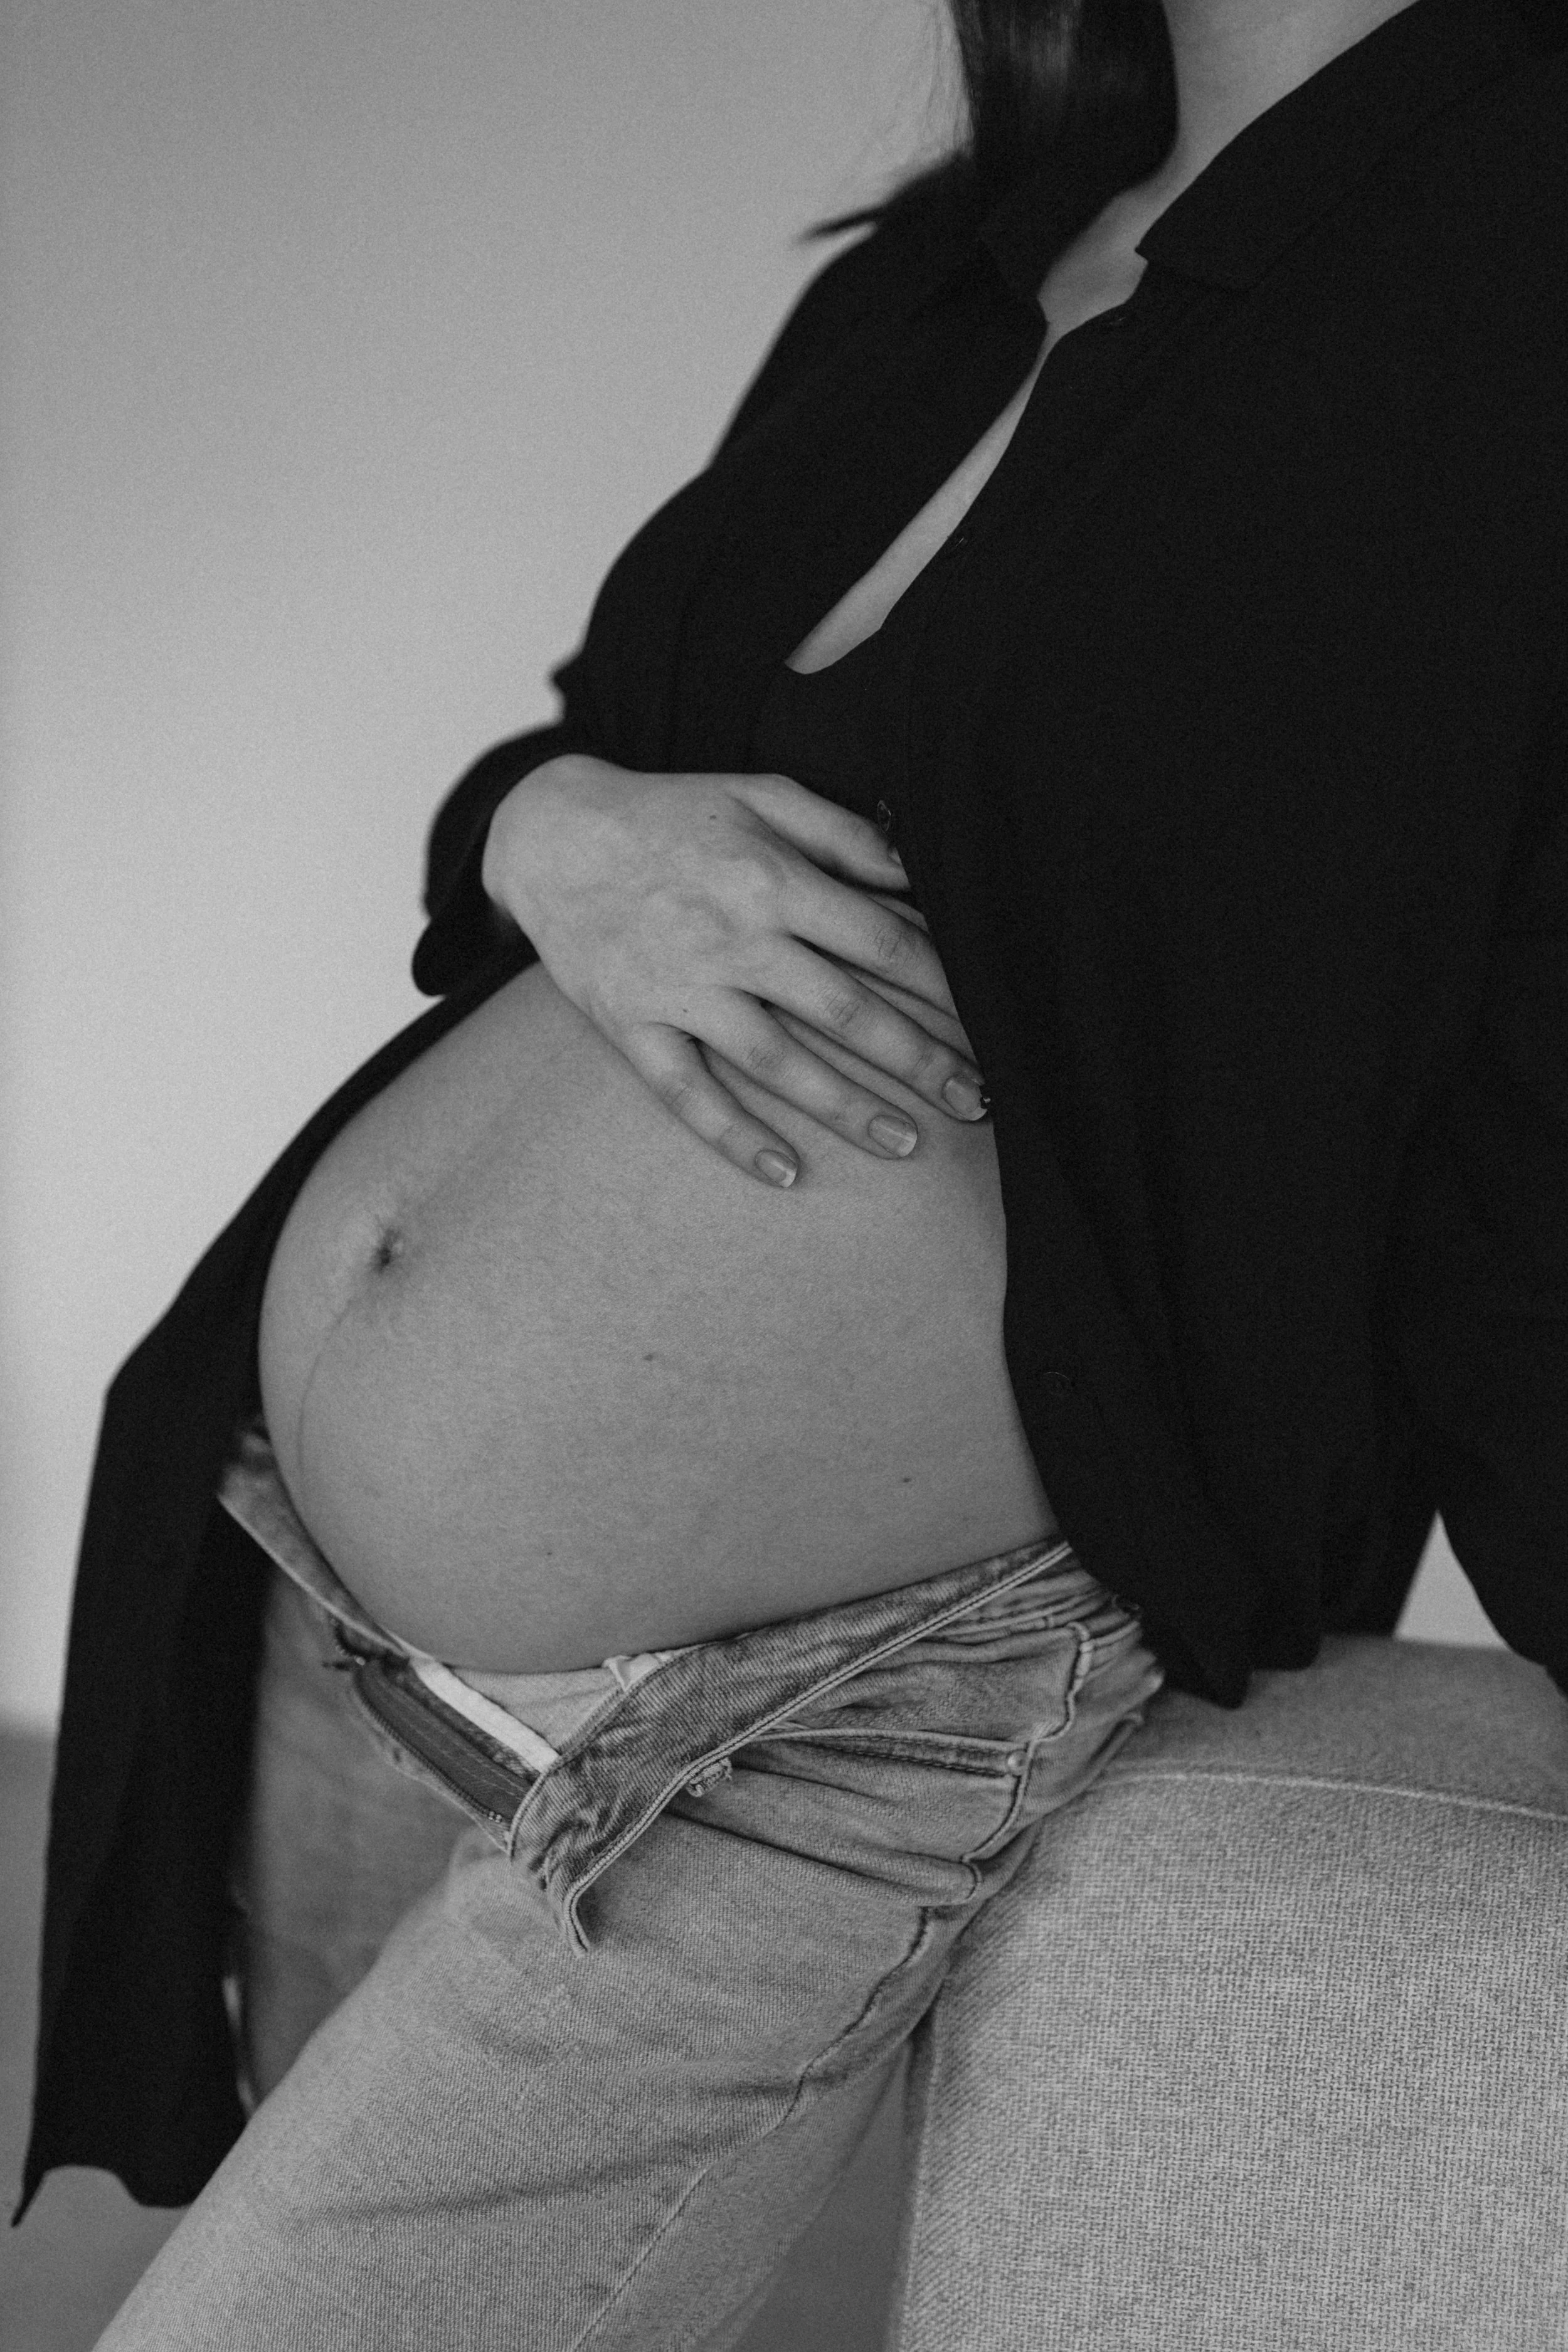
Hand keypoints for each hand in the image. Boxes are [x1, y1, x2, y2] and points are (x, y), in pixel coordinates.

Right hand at [480, 753, 989, 1186]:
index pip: (879, 939)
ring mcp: (679, 988)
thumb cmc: (671, 814)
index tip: (991, 1019)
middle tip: (979, 1099)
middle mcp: (731, 938)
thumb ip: (841, 832)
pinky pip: (687, 1093)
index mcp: (770, 877)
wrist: (549, 834)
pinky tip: (786, 1173)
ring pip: (777, 1061)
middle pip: (844, 1009)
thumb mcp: (759, 793)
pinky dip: (734, 1137)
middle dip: (919, 1058)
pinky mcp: (631, 1025)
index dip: (943, 983)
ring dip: (847, 1107)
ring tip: (909, 1143)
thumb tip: (917, 874)